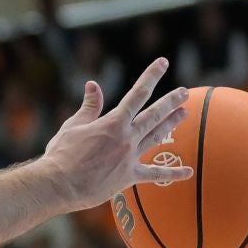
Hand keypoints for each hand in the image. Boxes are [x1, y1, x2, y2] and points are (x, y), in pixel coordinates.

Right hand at [41, 57, 192, 210]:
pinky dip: (173, 173)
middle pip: (154, 114)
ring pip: (157, 136)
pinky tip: (188, 171)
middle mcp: (126, 137)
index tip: (163, 63)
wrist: (59, 184)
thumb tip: (94, 84)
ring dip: (172, 123)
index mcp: (113, 122)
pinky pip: (156, 175)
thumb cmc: (61, 154)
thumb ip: (89, 106)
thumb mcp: (73, 125)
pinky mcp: (129, 176)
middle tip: (184, 92)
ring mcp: (130, 157)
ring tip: (185, 113)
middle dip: (171, 101)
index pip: (138, 93)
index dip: (151, 76)